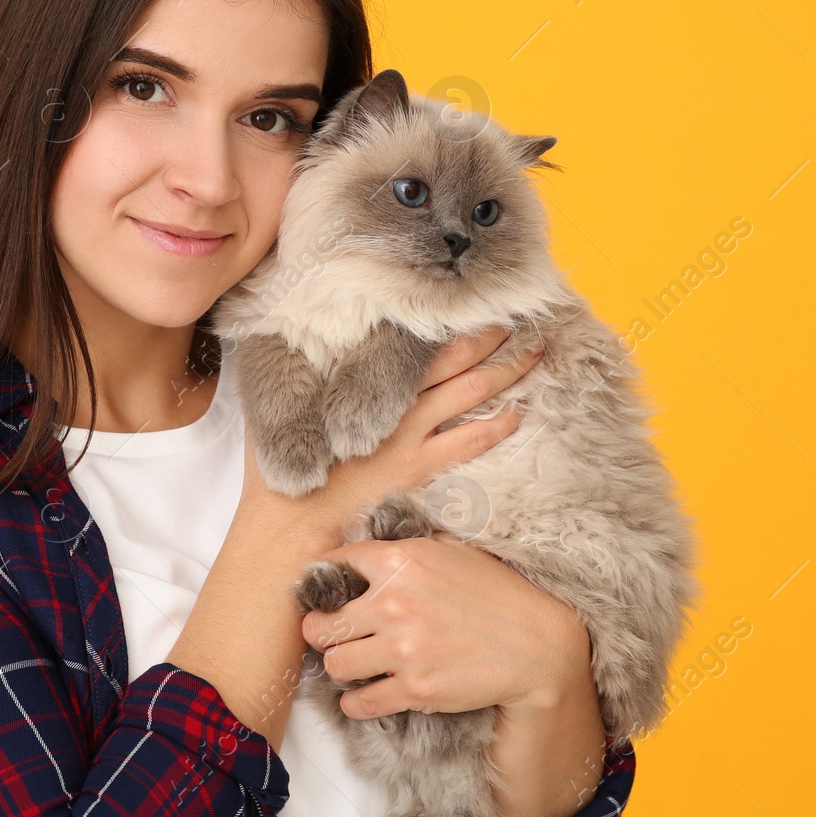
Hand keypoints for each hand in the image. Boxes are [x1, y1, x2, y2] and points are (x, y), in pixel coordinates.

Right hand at [238, 323, 541, 550]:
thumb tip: (293, 331)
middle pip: (454, 355)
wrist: (290, 519)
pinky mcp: (418, 467)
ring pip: (470, 391)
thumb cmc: (281, 462)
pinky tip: (519, 413)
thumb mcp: (284, 402)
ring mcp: (409, 434)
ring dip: (505, 369)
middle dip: (489, 334)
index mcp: (362, 376)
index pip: (414, 335)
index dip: (446, 314)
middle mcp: (392, 400)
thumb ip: (302, 369)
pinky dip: (498, 426)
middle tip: (518, 312)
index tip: (469, 296)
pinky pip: (470, 442)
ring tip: (534, 350)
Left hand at [299, 529, 592, 719]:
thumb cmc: (498, 595)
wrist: (538, 646)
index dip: (326, 578)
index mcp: (400, 561)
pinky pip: (360, 702)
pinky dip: (355, 701)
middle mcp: (393, 603)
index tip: (326, 590)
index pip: (336, 564)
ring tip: (351, 662)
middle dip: (321, 630)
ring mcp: (402, 649)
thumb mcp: (454, 551)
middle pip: (322, 623)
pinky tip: (362, 694)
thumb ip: (411, 547)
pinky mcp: (414, 689)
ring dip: (340, 665)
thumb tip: (376, 545)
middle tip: (328, 633)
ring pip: (335, 664)